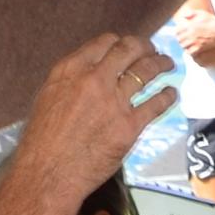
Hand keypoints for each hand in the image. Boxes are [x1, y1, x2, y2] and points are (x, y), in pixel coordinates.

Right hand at [2, 35, 173, 211]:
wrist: (49, 172)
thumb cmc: (43, 140)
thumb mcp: (49, 97)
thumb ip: (71, 81)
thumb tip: (91, 73)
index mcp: (71, 70)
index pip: (104, 43)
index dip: (120, 42)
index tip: (127, 46)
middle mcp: (94, 79)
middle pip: (129, 50)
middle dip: (145, 47)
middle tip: (152, 50)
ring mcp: (114, 102)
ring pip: (146, 71)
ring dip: (161, 64)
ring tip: (168, 64)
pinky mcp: (129, 126)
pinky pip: (156, 104)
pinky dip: (167, 96)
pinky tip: (171, 93)